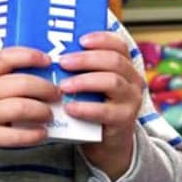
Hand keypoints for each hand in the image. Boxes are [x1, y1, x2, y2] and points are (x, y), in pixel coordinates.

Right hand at [0, 47, 60, 179]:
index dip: (30, 55)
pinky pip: (15, 136)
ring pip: (21, 107)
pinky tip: (41, 134)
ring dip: (42, 111)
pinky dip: (34, 135)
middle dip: (46, 88)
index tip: (48, 60)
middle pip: (21, 83)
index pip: (6, 57)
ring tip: (49, 114)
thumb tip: (37, 77)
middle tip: (57, 94)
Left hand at [58, 30, 144, 179]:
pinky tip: (69, 108)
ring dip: (85, 81)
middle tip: (62, 62)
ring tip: (63, 86)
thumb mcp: (91, 85)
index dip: (101, 39)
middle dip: (86, 59)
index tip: (80, 40)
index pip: (119, 45)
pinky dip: (86, 108)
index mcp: (125, 67)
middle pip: (114, 61)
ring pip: (112, 82)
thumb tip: (49, 53)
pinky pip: (106, 111)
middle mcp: (133, 81)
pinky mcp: (125, 120)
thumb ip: (80, 70)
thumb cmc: (93, 106)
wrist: (106, 142)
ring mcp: (131, 100)